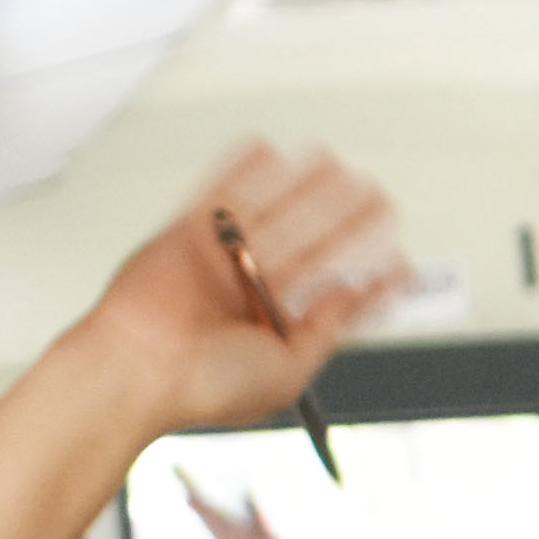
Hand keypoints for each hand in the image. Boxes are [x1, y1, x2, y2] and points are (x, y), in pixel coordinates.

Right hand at [67, 141, 404, 434]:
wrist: (140, 369)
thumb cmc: (204, 385)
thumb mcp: (289, 369)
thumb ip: (325, 328)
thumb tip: (354, 297)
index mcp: (272, 329)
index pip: (330, 297)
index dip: (366, 278)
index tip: (398, 262)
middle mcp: (248, 293)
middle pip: (308, 245)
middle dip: (342, 218)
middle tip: (375, 194)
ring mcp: (218, 261)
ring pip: (272, 213)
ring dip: (303, 188)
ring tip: (334, 164)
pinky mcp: (187, 236)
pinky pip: (218, 194)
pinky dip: (241, 172)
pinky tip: (267, 153)